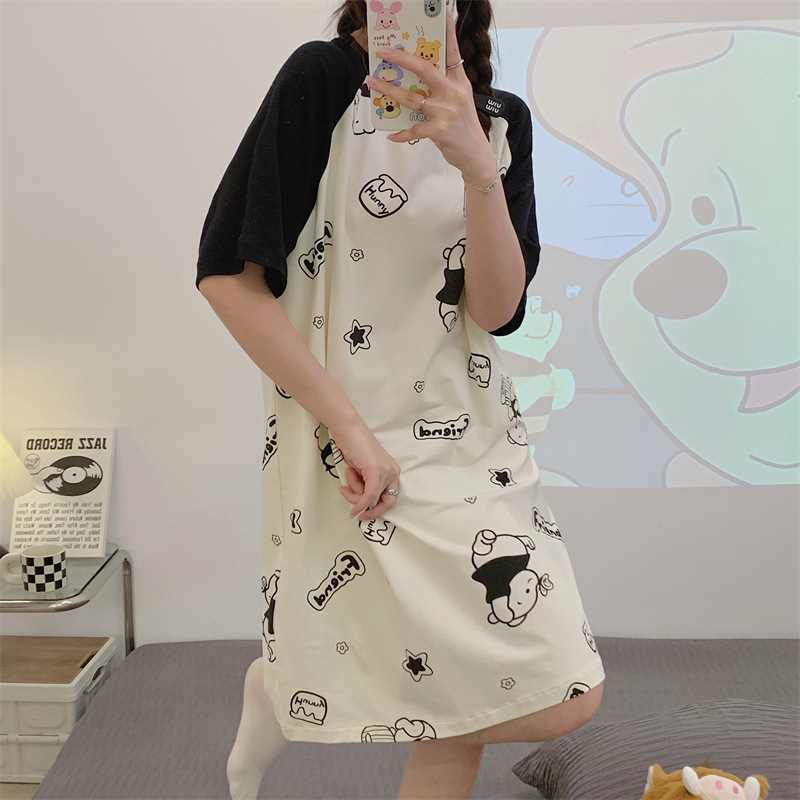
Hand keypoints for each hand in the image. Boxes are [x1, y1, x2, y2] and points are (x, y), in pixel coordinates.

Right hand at [329, 419, 400, 521]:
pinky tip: (353, 510)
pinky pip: (368, 496)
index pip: (390, 499)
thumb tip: (363, 504)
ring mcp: (385, 471)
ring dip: (354, 494)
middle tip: (355, 511)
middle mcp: (392, 471)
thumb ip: (367, 485)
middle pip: (384, 503)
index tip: (364, 514)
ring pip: (371, 499)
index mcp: (392, 470)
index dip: (378, 510)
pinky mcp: (375, 470)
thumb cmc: (353, 445)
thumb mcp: (362, 470)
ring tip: (348, 477)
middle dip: (368, 509)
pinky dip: (360, 505)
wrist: (348, 429)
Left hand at [364, 5, 496, 186]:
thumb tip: (418, 77)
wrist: (475, 155)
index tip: (443, 11)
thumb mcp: (459, 101)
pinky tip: (391, 135)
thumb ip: (443, 87)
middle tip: (384, 51)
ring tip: (373, 83)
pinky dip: (401, 133)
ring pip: (412, 97)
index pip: (453, 52)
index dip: (448, 30)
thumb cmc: (464, 127)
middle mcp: (453, 93)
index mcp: (459, 82)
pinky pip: (414, 129)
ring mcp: (446, 111)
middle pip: (424, 69)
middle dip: (401, 58)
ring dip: (389, 91)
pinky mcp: (440, 130)